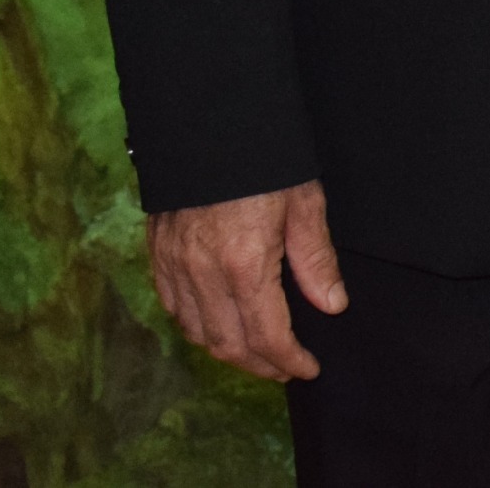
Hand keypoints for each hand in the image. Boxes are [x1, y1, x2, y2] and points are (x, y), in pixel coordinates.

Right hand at [147, 179, 343, 381]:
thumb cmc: (264, 159)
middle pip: (228, 344)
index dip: (288, 360)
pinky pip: (173, 307)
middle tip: (284, 368)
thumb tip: (332, 305)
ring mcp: (174, 265)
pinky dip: (195, 325)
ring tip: (256, 352)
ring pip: (196, 332)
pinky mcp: (156, 253)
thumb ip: (316, 259)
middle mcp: (203, 273)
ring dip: (227, 350)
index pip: (266, 335)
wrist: (208, 121)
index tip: (307, 368)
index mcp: (244, 263)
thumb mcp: (304, 203)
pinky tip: (216, 324)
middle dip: (259, 365)